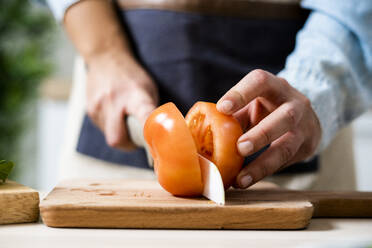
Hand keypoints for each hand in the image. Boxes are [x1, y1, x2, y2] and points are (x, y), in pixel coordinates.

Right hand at [86, 52, 157, 149]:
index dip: (149, 130)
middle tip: (137, 141)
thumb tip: (160, 134)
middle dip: (128, 145)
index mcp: (135, 94)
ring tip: (125, 121)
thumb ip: (151, 111)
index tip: (155, 142)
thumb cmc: (132, 76)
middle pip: (117, 138)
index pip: (144, 115)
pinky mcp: (90, 110)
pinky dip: (111, 127)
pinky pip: (103, 129)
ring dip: (120, 135)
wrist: (105, 57)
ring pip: (109, 136)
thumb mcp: (148, 88)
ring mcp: (98, 106)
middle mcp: (114, 101)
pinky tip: (115, 115)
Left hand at [217, 69, 320, 187]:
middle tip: (239, 148)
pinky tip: (246, 180)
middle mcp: (295, 103)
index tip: (221, 108)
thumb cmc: (267, 109)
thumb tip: (197, 130)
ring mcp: (304, 127)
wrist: (305, 118)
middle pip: (284, 117)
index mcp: (275, 86)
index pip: (260, 82)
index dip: (240, 94)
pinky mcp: (306, 147)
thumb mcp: (253, 103)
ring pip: (287, 146)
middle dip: (261, 134)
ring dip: (262, 164)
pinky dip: (264, 173)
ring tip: (241, 179)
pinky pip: (286, 163)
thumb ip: (232, 114)